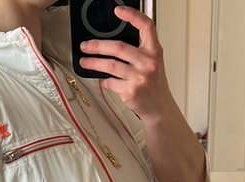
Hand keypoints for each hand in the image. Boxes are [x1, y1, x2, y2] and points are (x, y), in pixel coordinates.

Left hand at [78, 6, 175, 126]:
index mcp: (154, 51)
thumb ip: (139, 51)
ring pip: (110, 65)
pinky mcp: (130, 92)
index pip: (146, 26)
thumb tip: (112, 46)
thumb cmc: (153, 85)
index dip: (132, 15)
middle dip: (97, 46)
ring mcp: (139, 77)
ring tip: (85, 62)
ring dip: (93, 63)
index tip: (118, 11)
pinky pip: (110, 83)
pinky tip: (101, 80)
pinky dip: (103, 81)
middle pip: (118, 47)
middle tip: (86, 46)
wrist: (159, 108)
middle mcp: (148, 62)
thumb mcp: (153, 63)